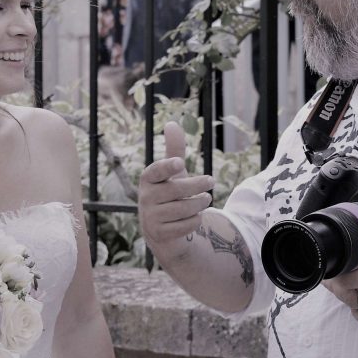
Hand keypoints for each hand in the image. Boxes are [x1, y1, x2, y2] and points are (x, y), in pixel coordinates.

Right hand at [138, 122, 214, 249]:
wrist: (162, 230)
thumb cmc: (169, 194)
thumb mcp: (173, 172)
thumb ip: (174, 149)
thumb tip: (172, 123)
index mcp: (148, 179)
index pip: (155, 171)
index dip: (167, 166)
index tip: (179, 163)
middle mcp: (145, 198)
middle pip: (177, 189)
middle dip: (198, 185)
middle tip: (211, 181)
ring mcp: (150, 217)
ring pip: (183, 208)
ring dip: (200, 203)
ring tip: (206, 200)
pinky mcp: (159, 234)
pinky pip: (185, 225)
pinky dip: (195, 220)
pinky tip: (195, 217)